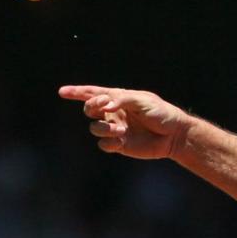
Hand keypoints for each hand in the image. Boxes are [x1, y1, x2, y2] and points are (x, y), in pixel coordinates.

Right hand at [58, 85, 191, 159]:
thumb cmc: (161, 113)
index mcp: (118, 99)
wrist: (175, 135)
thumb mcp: (142, 101)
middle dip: (91, 107)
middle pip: (89, 109)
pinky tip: (121, 140)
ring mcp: (116, 129)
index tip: (62, 92)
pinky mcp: (120, 145)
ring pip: (95, 127)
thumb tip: (105, 106)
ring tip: (121, 130)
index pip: (93, 93)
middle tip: (104, 106)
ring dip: (103, 128)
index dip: (77, 92)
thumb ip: (122, 100)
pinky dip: (108, 142)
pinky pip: (104, 144)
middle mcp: (114, 113)